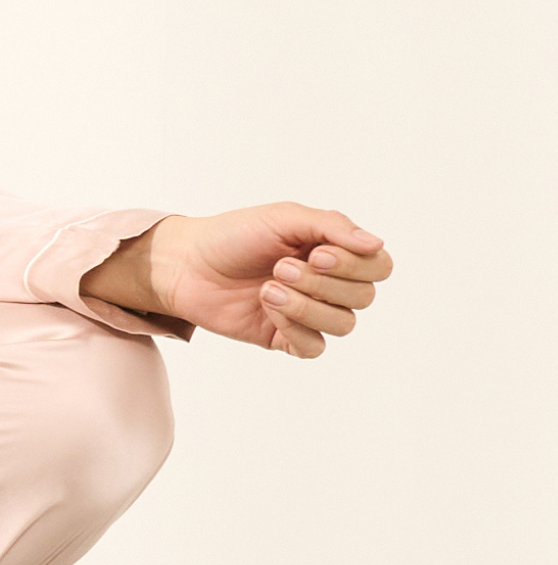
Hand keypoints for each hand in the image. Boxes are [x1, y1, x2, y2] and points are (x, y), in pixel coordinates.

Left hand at [84, 205, 391, 357]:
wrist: (187, 264)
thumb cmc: (234, 235)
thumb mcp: (284, 217)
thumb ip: (332, 227)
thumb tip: (377, 244)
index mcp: (333, 250)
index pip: (378, 267)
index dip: (355, 265)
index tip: (316, 253)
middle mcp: (327, 283)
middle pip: (363, 297)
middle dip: (323, 284)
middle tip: (280, 267)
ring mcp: (307, 312)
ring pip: (343, 325)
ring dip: (307, 306)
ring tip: (268, 289)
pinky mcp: (284, 337)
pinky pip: (314, 347)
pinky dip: (296, 329)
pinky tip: (269, 311)